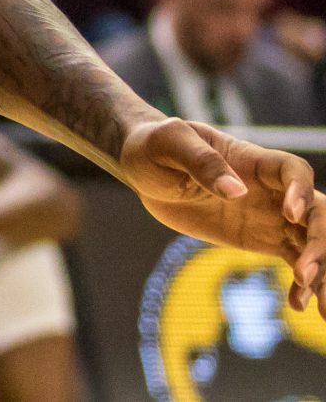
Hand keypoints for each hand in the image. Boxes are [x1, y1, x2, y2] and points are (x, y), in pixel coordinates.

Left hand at [120, 116, 325, 311]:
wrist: (144, 169)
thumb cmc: (154, 145)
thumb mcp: (168, 143)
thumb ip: (201, 162)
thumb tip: (236, 192)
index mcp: (252, 160)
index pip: (294, 171)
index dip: (300, 192)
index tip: (290, 215)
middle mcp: (272, 190)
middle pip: (316, 213)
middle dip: (320, 244)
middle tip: (304, 273)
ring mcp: (271, 216)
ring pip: (312, 243)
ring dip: (322, 273)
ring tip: (321, 308)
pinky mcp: (262, 240)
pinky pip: (295, 260)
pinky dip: (304, 284)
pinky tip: (299, 305)